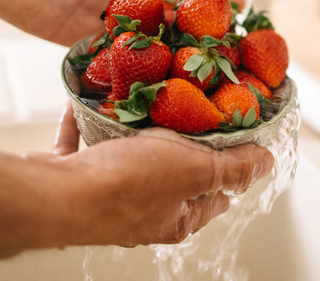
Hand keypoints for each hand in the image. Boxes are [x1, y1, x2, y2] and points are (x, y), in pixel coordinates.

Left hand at [0, 0, 244, 46]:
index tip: (239, 3)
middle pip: (165, 14)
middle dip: (196, 28)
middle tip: (228, 45)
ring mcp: (96, 15)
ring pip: (142, 38)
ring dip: (169, 50)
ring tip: (201, 66)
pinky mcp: (72, 36)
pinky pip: (109, 52)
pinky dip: (131, 64)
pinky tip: (156, 77)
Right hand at [51, 104, 273, 245]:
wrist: (54, 195)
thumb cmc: (125, 185)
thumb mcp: (194, 170)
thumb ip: (232, 168)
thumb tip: (265, 164)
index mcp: (176, 217)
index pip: (217, 195)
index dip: (230, 167)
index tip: (235, 137)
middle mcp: (142, 213)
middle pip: (172, 175)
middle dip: (179, 143)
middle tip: (187, 109)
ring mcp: (106, 197)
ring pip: (126, 159)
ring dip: (133, 131)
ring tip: (143, 101)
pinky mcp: (75, 179)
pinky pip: (85, 146)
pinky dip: (89, 124)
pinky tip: (92, 102)